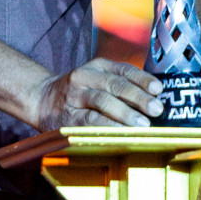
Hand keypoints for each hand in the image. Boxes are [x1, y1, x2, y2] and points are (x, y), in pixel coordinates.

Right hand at [30, 58, 164, 130]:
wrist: (41, 99)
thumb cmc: (79, 92)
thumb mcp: (97, 79)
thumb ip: (122, 85)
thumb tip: (155, 99)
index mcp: (97, 66)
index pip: (124, 70)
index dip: (142, 79)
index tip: (159, 89)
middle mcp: (85, 77)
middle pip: (115, 85)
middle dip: (138, 97)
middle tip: (156, 109)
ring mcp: (75, 96)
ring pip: (102, 101)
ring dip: (125, 113)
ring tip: (143, 124)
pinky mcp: (67, 116)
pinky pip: (89, 120)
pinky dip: (107, 126)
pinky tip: (121, 133)